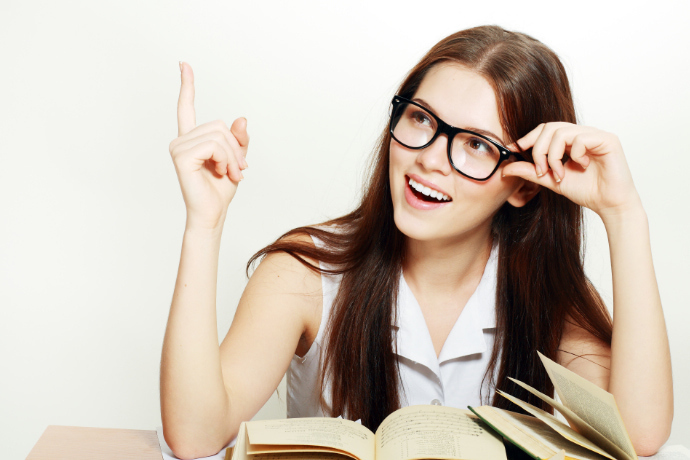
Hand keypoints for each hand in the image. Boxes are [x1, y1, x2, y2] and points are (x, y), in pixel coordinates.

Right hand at [168, 62, 248, 230]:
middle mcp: (182, 139)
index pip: (186, 107)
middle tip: (238, 170)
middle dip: (235, 148)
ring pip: (219, 135)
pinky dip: (225, 159)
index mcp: (192, 138)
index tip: (184, 64)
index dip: (187, 85)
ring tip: (230, 173)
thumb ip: (239, 139)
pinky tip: (221, 172)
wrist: (213, 213)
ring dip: (232, 156)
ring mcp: (178, 146)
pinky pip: (214, 145)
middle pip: (219, 125)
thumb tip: (241, 118)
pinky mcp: (181, 155)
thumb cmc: (221, 189)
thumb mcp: (237, 159)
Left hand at [502, 122, 641, 220]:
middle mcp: (582, 134)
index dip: (527, 138)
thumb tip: (506, 168)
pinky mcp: (607, 140)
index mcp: (570, 141)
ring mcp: (595, 135)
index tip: (513, 150)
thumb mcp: (551, 180)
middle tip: (541, 171)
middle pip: (549, 127)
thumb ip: (531, 171)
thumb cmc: (586, 191)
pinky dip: (575, 154)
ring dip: (553, 156)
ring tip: (559, 174)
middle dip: (539, 150)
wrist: (609, 204)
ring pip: (561, 132)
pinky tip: (582, 166)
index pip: (544, 129)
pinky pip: (581, 138)